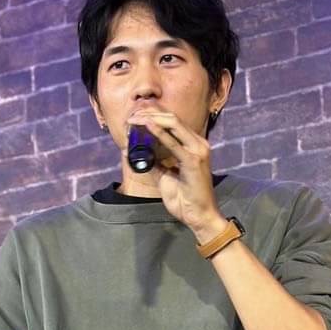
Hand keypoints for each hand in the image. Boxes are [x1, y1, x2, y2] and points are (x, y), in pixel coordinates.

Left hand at [126, 110, 226, 242]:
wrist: (199, 216)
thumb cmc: (185, 199)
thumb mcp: (164, 176)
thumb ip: (153, 162)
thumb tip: (133, 152)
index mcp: (192, 144)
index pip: (172, 122)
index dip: (153, 115)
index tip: (134, 118)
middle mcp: (197, 143)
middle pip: (172, 118)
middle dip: (149, 113)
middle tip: (131, 117)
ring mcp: (197, 150)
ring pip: (173, 124)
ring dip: (151, 119)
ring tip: (134, 120)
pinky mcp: (194, 161)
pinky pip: (173, 143)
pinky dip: (159, 133)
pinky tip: (147, 127)